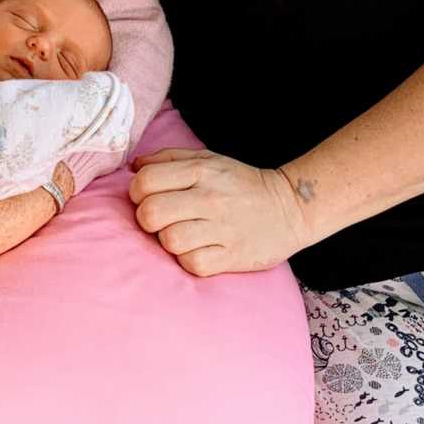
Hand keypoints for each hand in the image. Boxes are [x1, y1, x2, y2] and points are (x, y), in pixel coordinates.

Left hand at [129, 148, 309, 276]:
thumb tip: (133, 166)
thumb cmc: (240, 184)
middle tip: (160, 219)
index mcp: (201, 171)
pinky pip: (192, 263)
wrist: (290, 209)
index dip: (137, 191)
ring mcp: (222, 228)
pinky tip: (198, 249)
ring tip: (182, 234)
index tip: (147, 196)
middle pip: (151, 213)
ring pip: (169, 240)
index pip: (146, 180)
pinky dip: (190, 259)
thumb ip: (168, 159)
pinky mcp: (233, 256)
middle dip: (147, 218)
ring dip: (169, 240)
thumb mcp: (207, 160)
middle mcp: (210, 198)